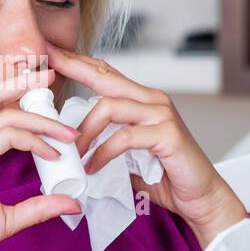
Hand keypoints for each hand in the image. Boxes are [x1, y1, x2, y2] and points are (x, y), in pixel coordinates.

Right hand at [0, 67, 83, 250]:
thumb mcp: (6, 219)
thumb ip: (36, 207)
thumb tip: (71, 202)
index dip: (19, 98)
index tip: (48, 100)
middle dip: (22, 82)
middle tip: (52, 77)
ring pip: (4, 116)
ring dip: (41, 120)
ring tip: (68, 135)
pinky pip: (3, 137)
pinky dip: (32, 140)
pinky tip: (51, 155)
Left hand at [44, 42, 247, 249]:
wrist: (201, 197)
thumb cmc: (167, 176)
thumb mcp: (130, 155)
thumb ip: (108, 142)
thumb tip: (75, 145)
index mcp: (143, 100)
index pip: (106, 73)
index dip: (78, 62)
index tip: (52, 54)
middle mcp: (153, 100)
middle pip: (105, 77)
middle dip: (74, 68)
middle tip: (47, 62)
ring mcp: (162, 114)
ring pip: (109, 107)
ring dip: (85, 131)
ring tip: (73, 152)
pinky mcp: (167, 134)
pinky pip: (124, 137)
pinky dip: (103, 153)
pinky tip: (93, 167)